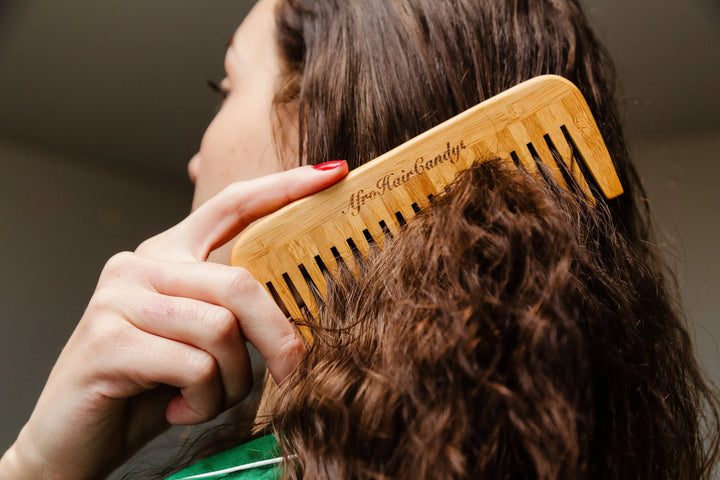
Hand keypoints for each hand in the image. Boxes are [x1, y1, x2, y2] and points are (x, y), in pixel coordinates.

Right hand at [0, 163, 347, 479]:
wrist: (74, 437)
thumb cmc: (150, 386)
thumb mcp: (200, 339)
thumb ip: (233, 312)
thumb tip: (297, 313)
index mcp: (168, 254)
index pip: (232, 204)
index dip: (285, 187)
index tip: (333, 172)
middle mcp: (141, 264)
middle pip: (241, 282)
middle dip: (277, 336)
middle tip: (291, 372)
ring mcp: (120, 298)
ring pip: (222, 329)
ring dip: (231, 381)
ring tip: (206, 397)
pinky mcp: (108, 340)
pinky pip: (195, 365)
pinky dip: (204, 398)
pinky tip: (178, 408)